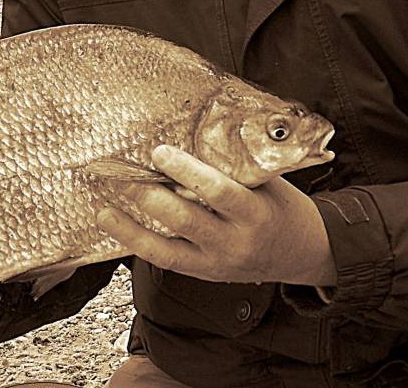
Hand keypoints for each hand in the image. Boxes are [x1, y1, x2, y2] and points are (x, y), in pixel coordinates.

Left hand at [96, 145, 336, 286]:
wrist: (302, 253)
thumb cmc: (281, 207)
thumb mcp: (267, 183)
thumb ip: (234, 166)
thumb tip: (191, 133)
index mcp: (255, 213)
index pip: (218, 191)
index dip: (187, 172)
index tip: (160, 152)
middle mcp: (235, 242)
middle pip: (186, 221)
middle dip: (151, 199)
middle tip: (123, 176)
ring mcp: (217, 263)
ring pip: (167, 251)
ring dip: (131, 230)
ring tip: (105, 210)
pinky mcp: (204, 274)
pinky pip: (166, 261)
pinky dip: (139, 244)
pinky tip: (117, 227)